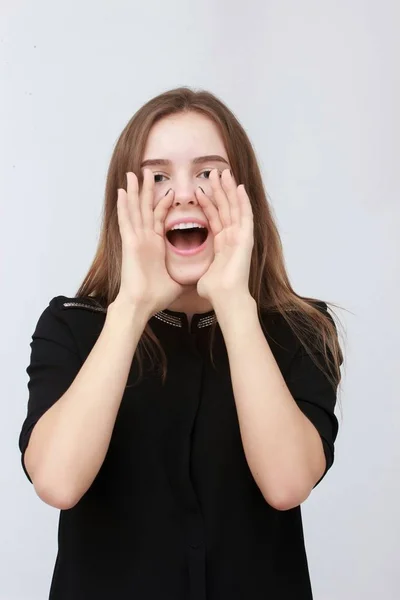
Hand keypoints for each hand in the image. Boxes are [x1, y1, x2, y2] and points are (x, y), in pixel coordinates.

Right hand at [116, 169, 183, 315]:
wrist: (141, 305)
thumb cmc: (156, 296)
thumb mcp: (176, 279)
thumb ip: (184, 272)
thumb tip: (198, 274)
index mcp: (154, 246)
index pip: (158, 218)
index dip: (163, 203)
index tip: (170, 190)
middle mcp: (144, 239)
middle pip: (145, 208)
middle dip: (146, 190)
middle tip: (146, 172)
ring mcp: (136, 240)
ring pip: (134, 209)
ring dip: (133, 191)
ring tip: (133, 174)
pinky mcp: (129, 243)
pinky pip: (126, 220)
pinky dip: (123, 205)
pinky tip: (121, 191)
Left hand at [195, 168, 254, 304]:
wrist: (225, 297)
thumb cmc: (214, 290)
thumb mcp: (202, 272)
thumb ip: (199, 266)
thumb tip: (190, 274)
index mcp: (222, 245)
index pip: (215, 217)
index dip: (208, 202)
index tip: (200, 188)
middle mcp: (232, 238)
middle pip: (225, 208)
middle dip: (219, 190)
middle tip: (213, 172)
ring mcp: (240, 237)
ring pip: (234, 207)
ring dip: (229, 190)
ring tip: (223, 172)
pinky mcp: (246, 238)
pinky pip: (245, 216)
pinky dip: (243, 201)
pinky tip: (239, 187)